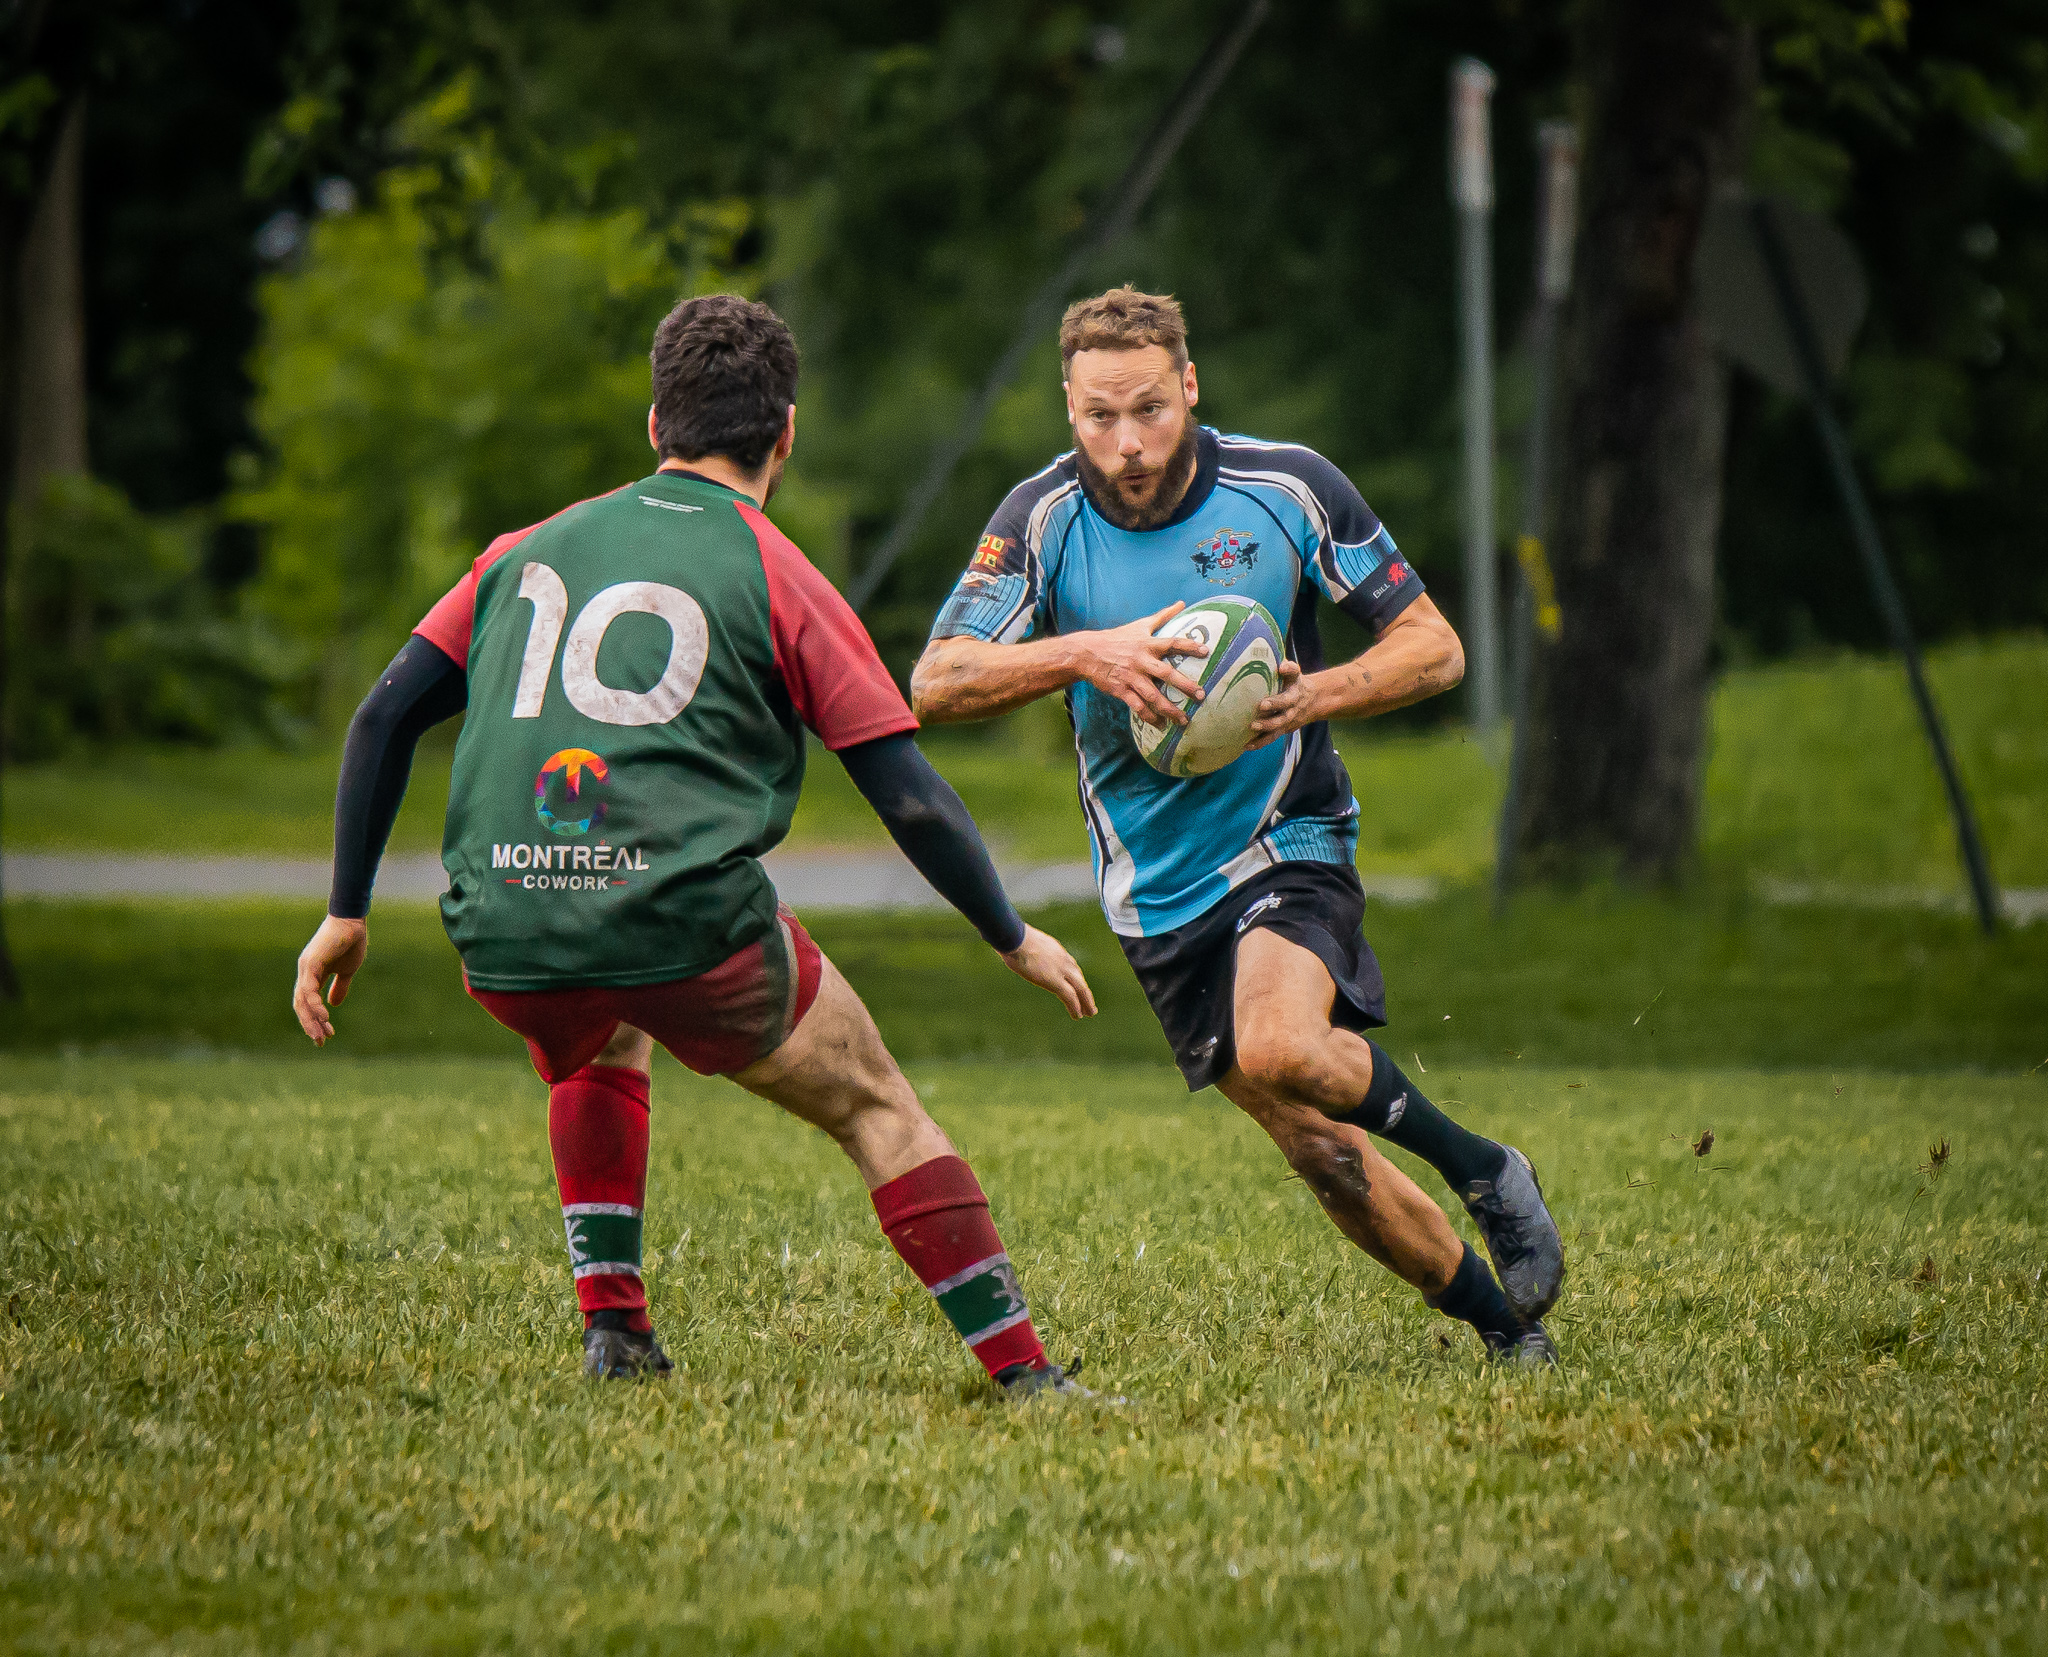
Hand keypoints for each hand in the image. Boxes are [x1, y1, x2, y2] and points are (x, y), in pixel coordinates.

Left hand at [293, 915, 367, 1045]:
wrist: (352, 921)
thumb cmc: (351, 941)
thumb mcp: (347, 970)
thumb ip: (339, 987)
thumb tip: (334, 1004)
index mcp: (313, 974)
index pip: (307, 1002)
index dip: (313, 1019)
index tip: (324, 1036)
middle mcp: (305, 973)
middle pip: (300, 1005)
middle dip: (310, 1025)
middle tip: (320, 1042)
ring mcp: (306, 968)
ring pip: (302, 1001)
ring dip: (312, 1020)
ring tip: (322, 1035)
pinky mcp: (311, 964)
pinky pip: (309, 990)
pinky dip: (314, 1006)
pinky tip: (323, 1017)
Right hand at [1000, 925, 1097, 1019]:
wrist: (1015, 938)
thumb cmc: (1012, 937)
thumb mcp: (1022, 941)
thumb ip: (1022, 947)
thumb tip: (1009, 947)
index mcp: (1055, 949)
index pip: (1071, 964)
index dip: (1076, 976)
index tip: (1079, 984)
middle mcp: (1063, 959)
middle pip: (1079, 978)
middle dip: (1085, 991)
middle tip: (1090, 1003)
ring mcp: (1060, 970)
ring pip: (1080, 989)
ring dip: (1086, 1002)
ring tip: (1090, 1013)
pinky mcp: (1055, 981)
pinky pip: (1070, 997)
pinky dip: (1075, 1007)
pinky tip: (1078, 1016)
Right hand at [1070, 602, 1208, 728]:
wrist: (1087, 653)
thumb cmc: (1117, 638)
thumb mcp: (1139, 625)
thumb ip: (1162, 616)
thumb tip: (1181, 603)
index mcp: (1147, 644)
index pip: (1172, 643)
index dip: (1189, 646)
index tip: (1205, 651)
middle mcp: (1141, 661)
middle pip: (1166, 673)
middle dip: (1184, 685)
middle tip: (1200, 695)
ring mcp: (1131, 677)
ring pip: (1152, 695)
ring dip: (1169, 709)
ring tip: (1184, 720)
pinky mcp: (1121, 690)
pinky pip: (1137, 706)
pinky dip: (1149, 717)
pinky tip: (1161, 725)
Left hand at [1247, 660, 1315, 748]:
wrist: (1314, 700)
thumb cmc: (1297, 684)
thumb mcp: (1296, 674)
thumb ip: (1290, 668)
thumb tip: (1281, 665)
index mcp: (1294, 696)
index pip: (1285, 700)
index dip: (1275, 703)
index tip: (1262, 704)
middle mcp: (1291, 711)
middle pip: (1280, 719)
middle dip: (1267, 722)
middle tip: (1253, 722)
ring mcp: (1286, 722)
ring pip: (1275, 731)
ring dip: (1262, 734)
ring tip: (1248, 735)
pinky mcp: (1282, 730)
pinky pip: (1271, 738)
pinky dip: (1259, 743)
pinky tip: (1245, 746)